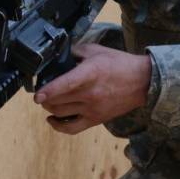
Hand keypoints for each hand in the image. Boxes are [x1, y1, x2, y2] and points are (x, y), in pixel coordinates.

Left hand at [35, 43, 151, 134]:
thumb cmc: (120, 64)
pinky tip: (52, 119)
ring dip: (49, 107)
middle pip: (58, 100)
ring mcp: (92, 109)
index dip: (48, 90)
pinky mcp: (96, 119)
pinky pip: (72, 128)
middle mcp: (90, 94)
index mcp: (90, 74)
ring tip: (47, 100)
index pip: (65, 84)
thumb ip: (76, 52)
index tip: (37, 94)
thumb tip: (59, 56)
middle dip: (45, 96)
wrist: (142, 82)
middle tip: (41, 90)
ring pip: (61, 113)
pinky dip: (58, 126)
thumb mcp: (97, 50)